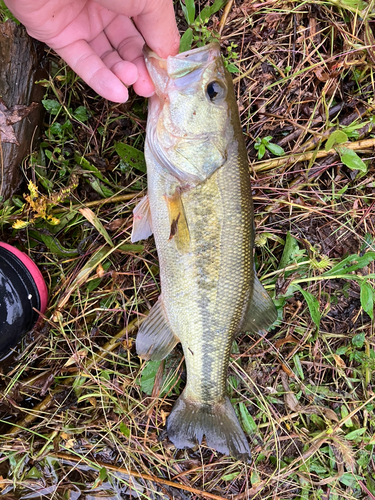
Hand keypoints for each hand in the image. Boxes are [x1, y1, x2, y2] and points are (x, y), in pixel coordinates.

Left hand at [4, 0, 179, 101]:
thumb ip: (162, 29)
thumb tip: (169, 58)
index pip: (146, 30)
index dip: (156, 54)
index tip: (165, 76)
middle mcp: (105, 7)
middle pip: (126, 47)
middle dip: (140, 69)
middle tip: (149, 88)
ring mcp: (81, 22)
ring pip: (105, 57)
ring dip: (121, 74)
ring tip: (134, 84)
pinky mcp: (57, 35)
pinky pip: (81, 62)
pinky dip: (99, 80)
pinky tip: (117, 93)